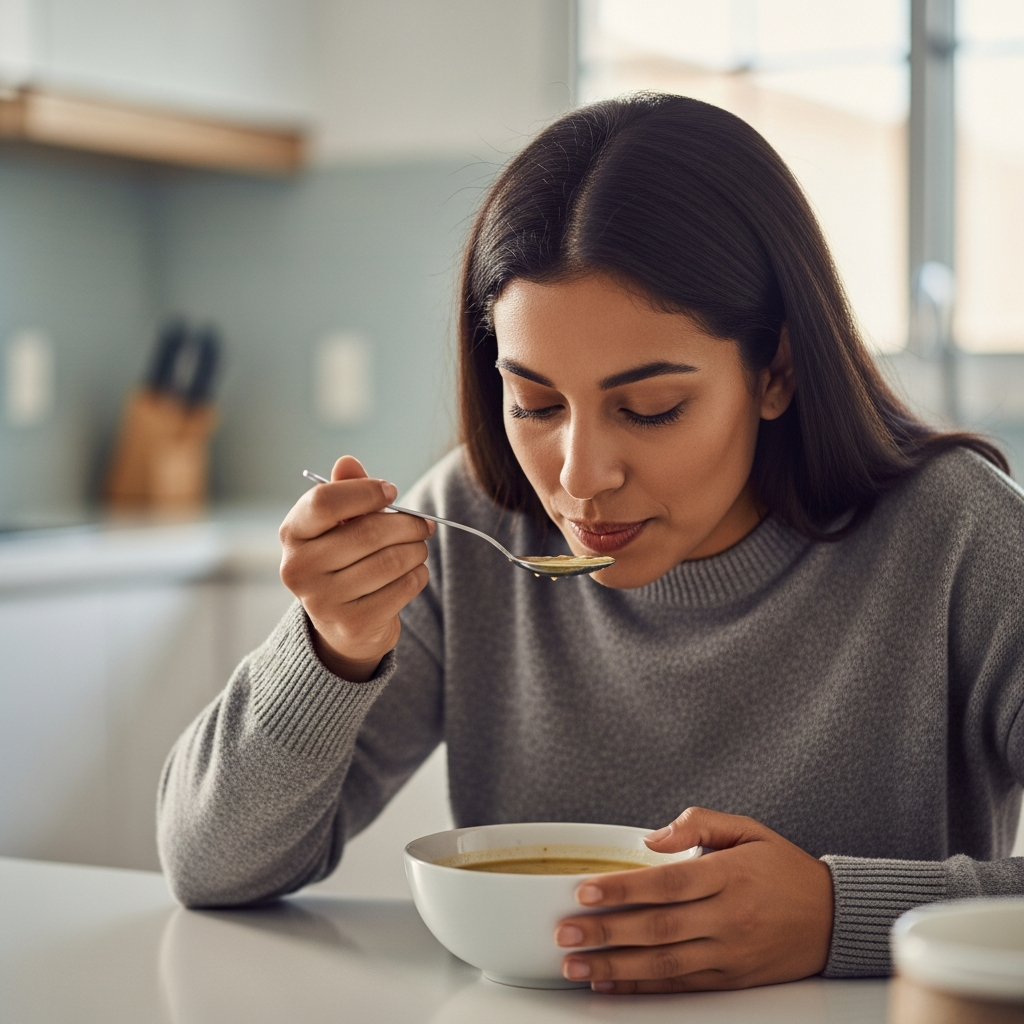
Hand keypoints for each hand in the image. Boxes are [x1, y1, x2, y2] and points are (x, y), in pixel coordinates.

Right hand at [279, 455, 434, 680]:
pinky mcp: (353, 624)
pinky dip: (418, 574)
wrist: (343, 624)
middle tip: (423, 524)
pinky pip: (403, 587)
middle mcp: (299, 568)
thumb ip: (345, 491)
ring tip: (419, 547)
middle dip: (406, 524)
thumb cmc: (343, 560)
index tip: (392, 492)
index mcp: (293, 534)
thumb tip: (348, 462)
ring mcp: (323, 600)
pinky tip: (414, 572)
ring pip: (390, 561)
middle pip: (367, 532)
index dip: (365, 492)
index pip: (325, 501)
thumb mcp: (339, 524)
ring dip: (416, 550)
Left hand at [555, 807, 833, 992]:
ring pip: (663, 964)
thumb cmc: (784, 868)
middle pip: (657, 928)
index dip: (622, 889)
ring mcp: (730, 954)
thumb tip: (649, 839)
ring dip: (614, 967)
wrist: (836, 918)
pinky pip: (680, 986)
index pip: (665, 884)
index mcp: (730, 876)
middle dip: (605, 932)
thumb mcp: (748, 829)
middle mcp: (729, 918)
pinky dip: (642, 988)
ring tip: (575, 964)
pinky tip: (610, 985)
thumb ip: (697, 825)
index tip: (583, 891)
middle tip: (565, 932)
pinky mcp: (732, 980)